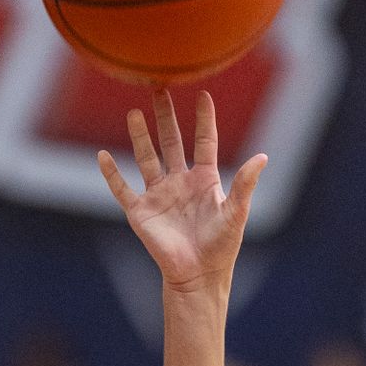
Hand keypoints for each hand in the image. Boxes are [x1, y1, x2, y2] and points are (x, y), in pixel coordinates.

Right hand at [98, 89, 266, 292]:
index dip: (205, 119)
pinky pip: (122, 188)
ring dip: (140, 136)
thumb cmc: (221, 247)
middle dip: (166, 117)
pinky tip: (103, 155)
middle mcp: (180, 182)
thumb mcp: (236, 212)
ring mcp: (159, 195)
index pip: (205, 141)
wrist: (198, 275)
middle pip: (172, 142)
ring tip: (133, 112)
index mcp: (205, 179)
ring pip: (146, 158)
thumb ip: (245, 184)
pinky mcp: (141, 211)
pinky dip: (111, 173)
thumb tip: (263, 157)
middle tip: (160, 90)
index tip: (203, 94)